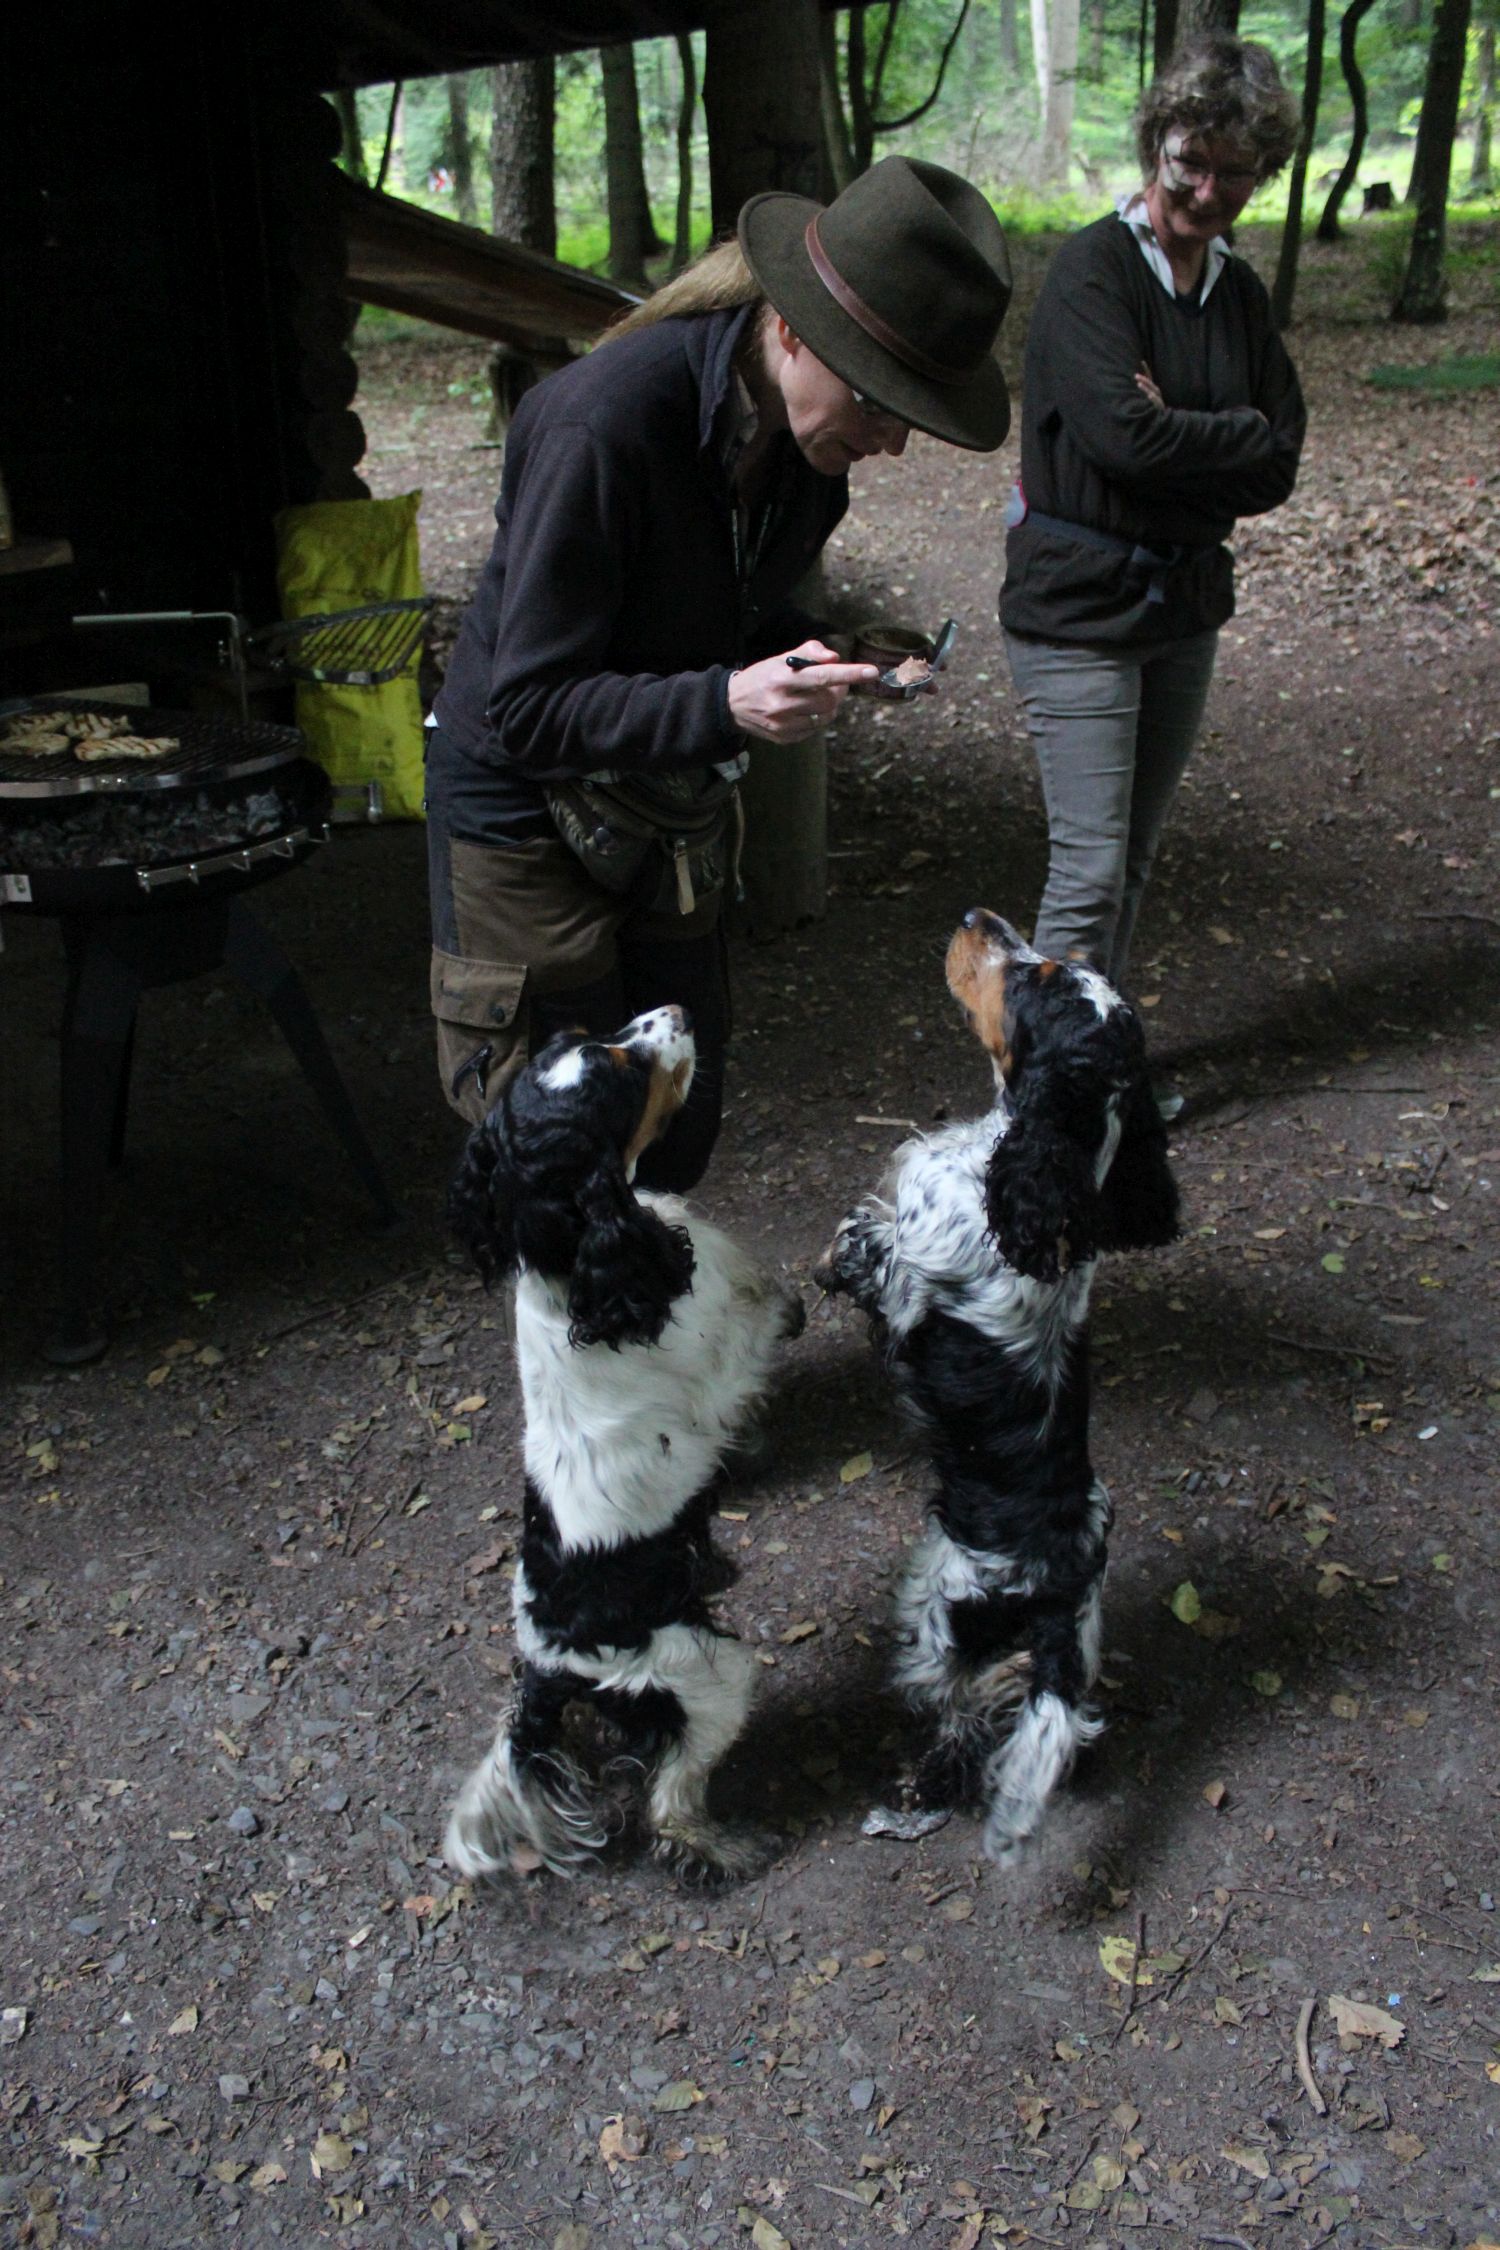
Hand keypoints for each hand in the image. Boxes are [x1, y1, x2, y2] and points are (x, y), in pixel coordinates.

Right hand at [727, 641, 879, 743]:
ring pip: (824, 716)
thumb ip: (810, 652)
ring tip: (818, 696)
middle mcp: (782, 703)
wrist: (731, 705)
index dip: (849, 673)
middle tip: (837, 682)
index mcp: (782, 678)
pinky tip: (803, 710)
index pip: (822, 675)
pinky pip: (814, 729)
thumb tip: (835, 658)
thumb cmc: (763, 677)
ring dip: (829, 705)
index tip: (872, 672)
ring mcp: (782, 724)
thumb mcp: (781, 658)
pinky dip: (816, 718)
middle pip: (828, 700)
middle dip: (839, 690)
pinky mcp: (784, 738)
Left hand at [1134, 361, 1165, 410]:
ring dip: (1146, 387)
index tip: (1142, 361)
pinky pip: (1157, 402)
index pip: (1150, 378)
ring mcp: (1159, 400)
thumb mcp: (1146, 399)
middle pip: (1151, 384)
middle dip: (1144, 379)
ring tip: (1139, 384)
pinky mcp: (1159, 408)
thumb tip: (1133, 383)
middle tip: (1135, 375)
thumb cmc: (1152, 409)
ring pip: (1153, 392)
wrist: (1162, 421)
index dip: (1146, 370)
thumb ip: (1143, 390)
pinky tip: (1149, 396)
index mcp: (1153, 390)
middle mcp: (1157, 393)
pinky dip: (1153, 398)